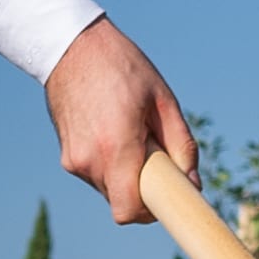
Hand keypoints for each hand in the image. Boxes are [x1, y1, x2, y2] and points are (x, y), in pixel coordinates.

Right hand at [45, 16, 195, 222]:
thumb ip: (181, 146)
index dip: (150, 212)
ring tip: (130, 135)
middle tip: (153, 153)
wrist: (70, 46)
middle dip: (142, 188)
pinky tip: (113, 131)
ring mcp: (73, 160)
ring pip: (109, 189)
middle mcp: (89, 160)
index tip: (166, 195)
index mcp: (116, 147)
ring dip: (126, 175)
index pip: (129, 211)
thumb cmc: (122, 67)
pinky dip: (110, 164)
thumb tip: (193, 184)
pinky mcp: (66, 156)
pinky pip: (96, 174)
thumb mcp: (163, 100)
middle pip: (122, 202)